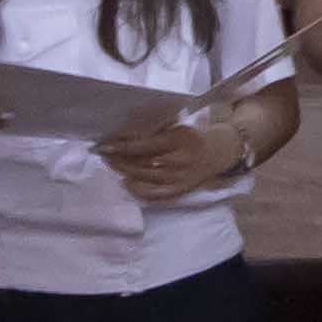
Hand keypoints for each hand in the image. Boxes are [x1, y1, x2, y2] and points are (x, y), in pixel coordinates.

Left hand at [97, 113, 238, 204]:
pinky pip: (153, 194)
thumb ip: (155, 131)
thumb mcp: (177, 127)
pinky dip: (137, 189)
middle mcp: (179, 161)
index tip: (104, 145)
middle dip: (119, 159)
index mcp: (179, 140)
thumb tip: (124, 135)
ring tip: (112, 163)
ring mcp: (179, 178)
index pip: (143, 146)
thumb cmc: (192, 136)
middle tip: (104, 153)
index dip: (121, 147)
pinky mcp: (180, 190)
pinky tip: (126, 181)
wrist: (218, 153)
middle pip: (140, 163)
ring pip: (143, 178)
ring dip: (123, 171)